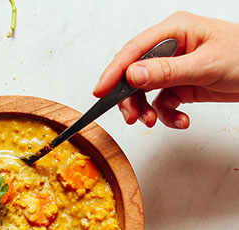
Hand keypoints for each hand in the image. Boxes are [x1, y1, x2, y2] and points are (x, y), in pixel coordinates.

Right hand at [93, 12, 238, 128]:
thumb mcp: (204, 65)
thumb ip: (166, 71)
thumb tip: (133, 75)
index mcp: (175, 31)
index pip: (134, 51)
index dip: (114, 72)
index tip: (100, 92)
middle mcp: (171, 48)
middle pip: (135, 75)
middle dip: (132, 99)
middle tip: (133, 117)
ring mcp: (174, 68)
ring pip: (146, 93)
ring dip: (148, 111)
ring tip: (155, 122)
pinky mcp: (180, 85)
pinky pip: (162, 104)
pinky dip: (168, 116)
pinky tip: (181, 120)